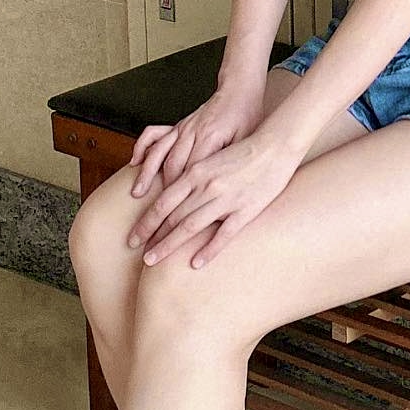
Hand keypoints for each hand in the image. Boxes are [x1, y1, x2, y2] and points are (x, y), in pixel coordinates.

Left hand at [126, 127, 301, 268]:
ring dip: (169, 246)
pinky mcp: (246, 210)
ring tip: (153, 261)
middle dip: (153, 238)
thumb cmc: (244, 151)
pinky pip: (224, 235)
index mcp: (196, 173)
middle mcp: (207, 187)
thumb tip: (174, 197)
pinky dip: (208, 250)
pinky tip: (195, 263)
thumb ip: (193, 177)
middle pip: (172, 217)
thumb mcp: (211, 160)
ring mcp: (226, 200)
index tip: (134, 238)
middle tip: (140, 256)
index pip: (163, 203)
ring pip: (190, 227)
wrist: (276, 146)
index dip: (146, 222)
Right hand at [128, 79, 265, 200]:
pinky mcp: (178, 125)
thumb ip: (233, 162)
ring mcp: (182, 128)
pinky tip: (135, 162)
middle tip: (156, 212)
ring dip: (147, 173)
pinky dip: (142, 147)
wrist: (239, 89)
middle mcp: (191, 132)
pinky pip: (154, 134)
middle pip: (172, 166)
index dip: (184, 195)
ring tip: (136, 193)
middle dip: (162, 191)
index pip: (192, 172)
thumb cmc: (247, 116)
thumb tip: (225, 188)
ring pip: (159, 152)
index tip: (178, 214)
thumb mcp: (247, 140)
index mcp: (210, 138)